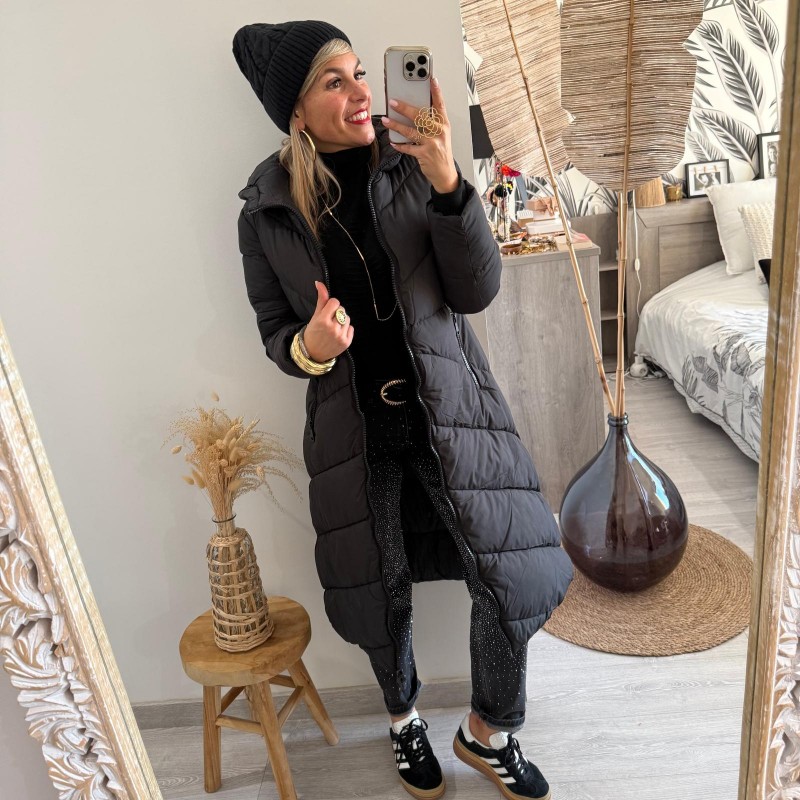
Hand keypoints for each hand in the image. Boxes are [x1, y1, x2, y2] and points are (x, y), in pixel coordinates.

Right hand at [304, 281, 353, 361]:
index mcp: (323, 320)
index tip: (327, 311)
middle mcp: (332, 328)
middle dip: (336, 313)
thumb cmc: (313, 332)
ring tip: (333, 327)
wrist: (313, 353)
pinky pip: (351, 328)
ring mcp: (340, 336)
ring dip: (342, 321)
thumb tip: (319, 283)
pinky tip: (337, 334)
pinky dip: (346, 329)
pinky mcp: (346, 343)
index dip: (331, 305)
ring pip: (347, 318)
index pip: (335, 302)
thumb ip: (321, 299)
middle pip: (342, 309)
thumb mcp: (315, 316)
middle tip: (329, 321)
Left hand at [381, 76, 458, 193]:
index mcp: (444, 124)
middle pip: (421, 116)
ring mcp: (432, 143)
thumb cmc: (441, 152)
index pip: (440, 105)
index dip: (436, 92)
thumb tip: (414, 111)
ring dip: (397, 125)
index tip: (431, 80)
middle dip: (405, 108)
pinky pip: (408, 148)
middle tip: (393, 102)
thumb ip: (432, 123)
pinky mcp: (424, 154)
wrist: (445, 174)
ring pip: (411, 131)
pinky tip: (393, 141)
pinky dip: (399, 145)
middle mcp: (439, 132)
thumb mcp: (441, 135)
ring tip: (386, 120)